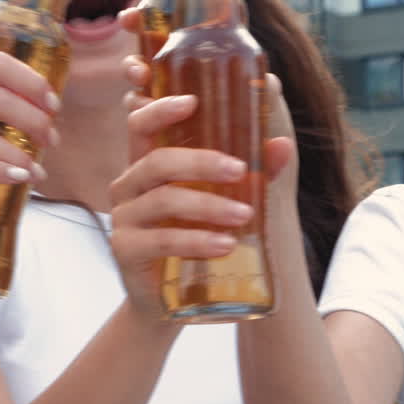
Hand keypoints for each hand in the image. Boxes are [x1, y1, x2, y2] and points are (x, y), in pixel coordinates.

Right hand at [107, 58, 295, 320]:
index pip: (141, 124)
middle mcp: (128, 186)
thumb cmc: (193, 239)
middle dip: (201, 162)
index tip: (193, 101)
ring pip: (162, 201)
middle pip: (157, 161)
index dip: (160, 108)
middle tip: (240, 170)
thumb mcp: (219, 202)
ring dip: (207, 205)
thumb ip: (248, 173)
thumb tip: (281, 144)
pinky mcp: (124, 251)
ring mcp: (123, 219)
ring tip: (243, 215)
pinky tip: (223, 245)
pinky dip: (195, 240)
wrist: (167, 302)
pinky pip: (159, 240)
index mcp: (146, 164)